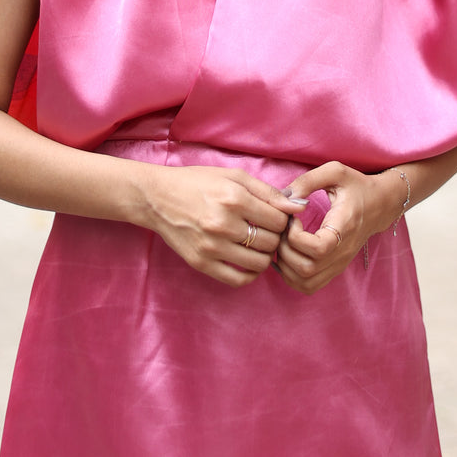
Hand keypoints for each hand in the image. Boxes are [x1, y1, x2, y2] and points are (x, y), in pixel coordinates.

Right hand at [143, 165, 304, 286]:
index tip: (276, 217)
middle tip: (267, 231)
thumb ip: (268, 192)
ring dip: (264, 255)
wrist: (157, 198)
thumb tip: (299, 207)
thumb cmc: (198, 183)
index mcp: (234, 199)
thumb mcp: (234, 177)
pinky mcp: (201, 263)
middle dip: (275, 237)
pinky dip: (250, 274)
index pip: (278, 220)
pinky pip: (238, 279)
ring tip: (257, 244)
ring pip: (258, 263)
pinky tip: (248, 261)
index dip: (283, 220)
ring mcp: (211, 247)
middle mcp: (223, 224)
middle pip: (271, 242)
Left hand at [276, 161, 400, 294]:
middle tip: (283, 230)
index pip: (318, 249)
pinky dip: (291, 276)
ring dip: (285, 265)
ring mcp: (340, 264)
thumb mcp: (335, 172)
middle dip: (284, 250)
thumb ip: (308, 181)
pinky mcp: (335, 269)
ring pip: (305, 282)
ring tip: (284, 242)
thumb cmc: (357, 186)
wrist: (381, 204)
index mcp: (345, 226)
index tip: (292, 218)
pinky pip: (308, 286)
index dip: (296, 236)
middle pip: (307, 269)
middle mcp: (343, 251)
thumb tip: (285, 198)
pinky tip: (287, 255)